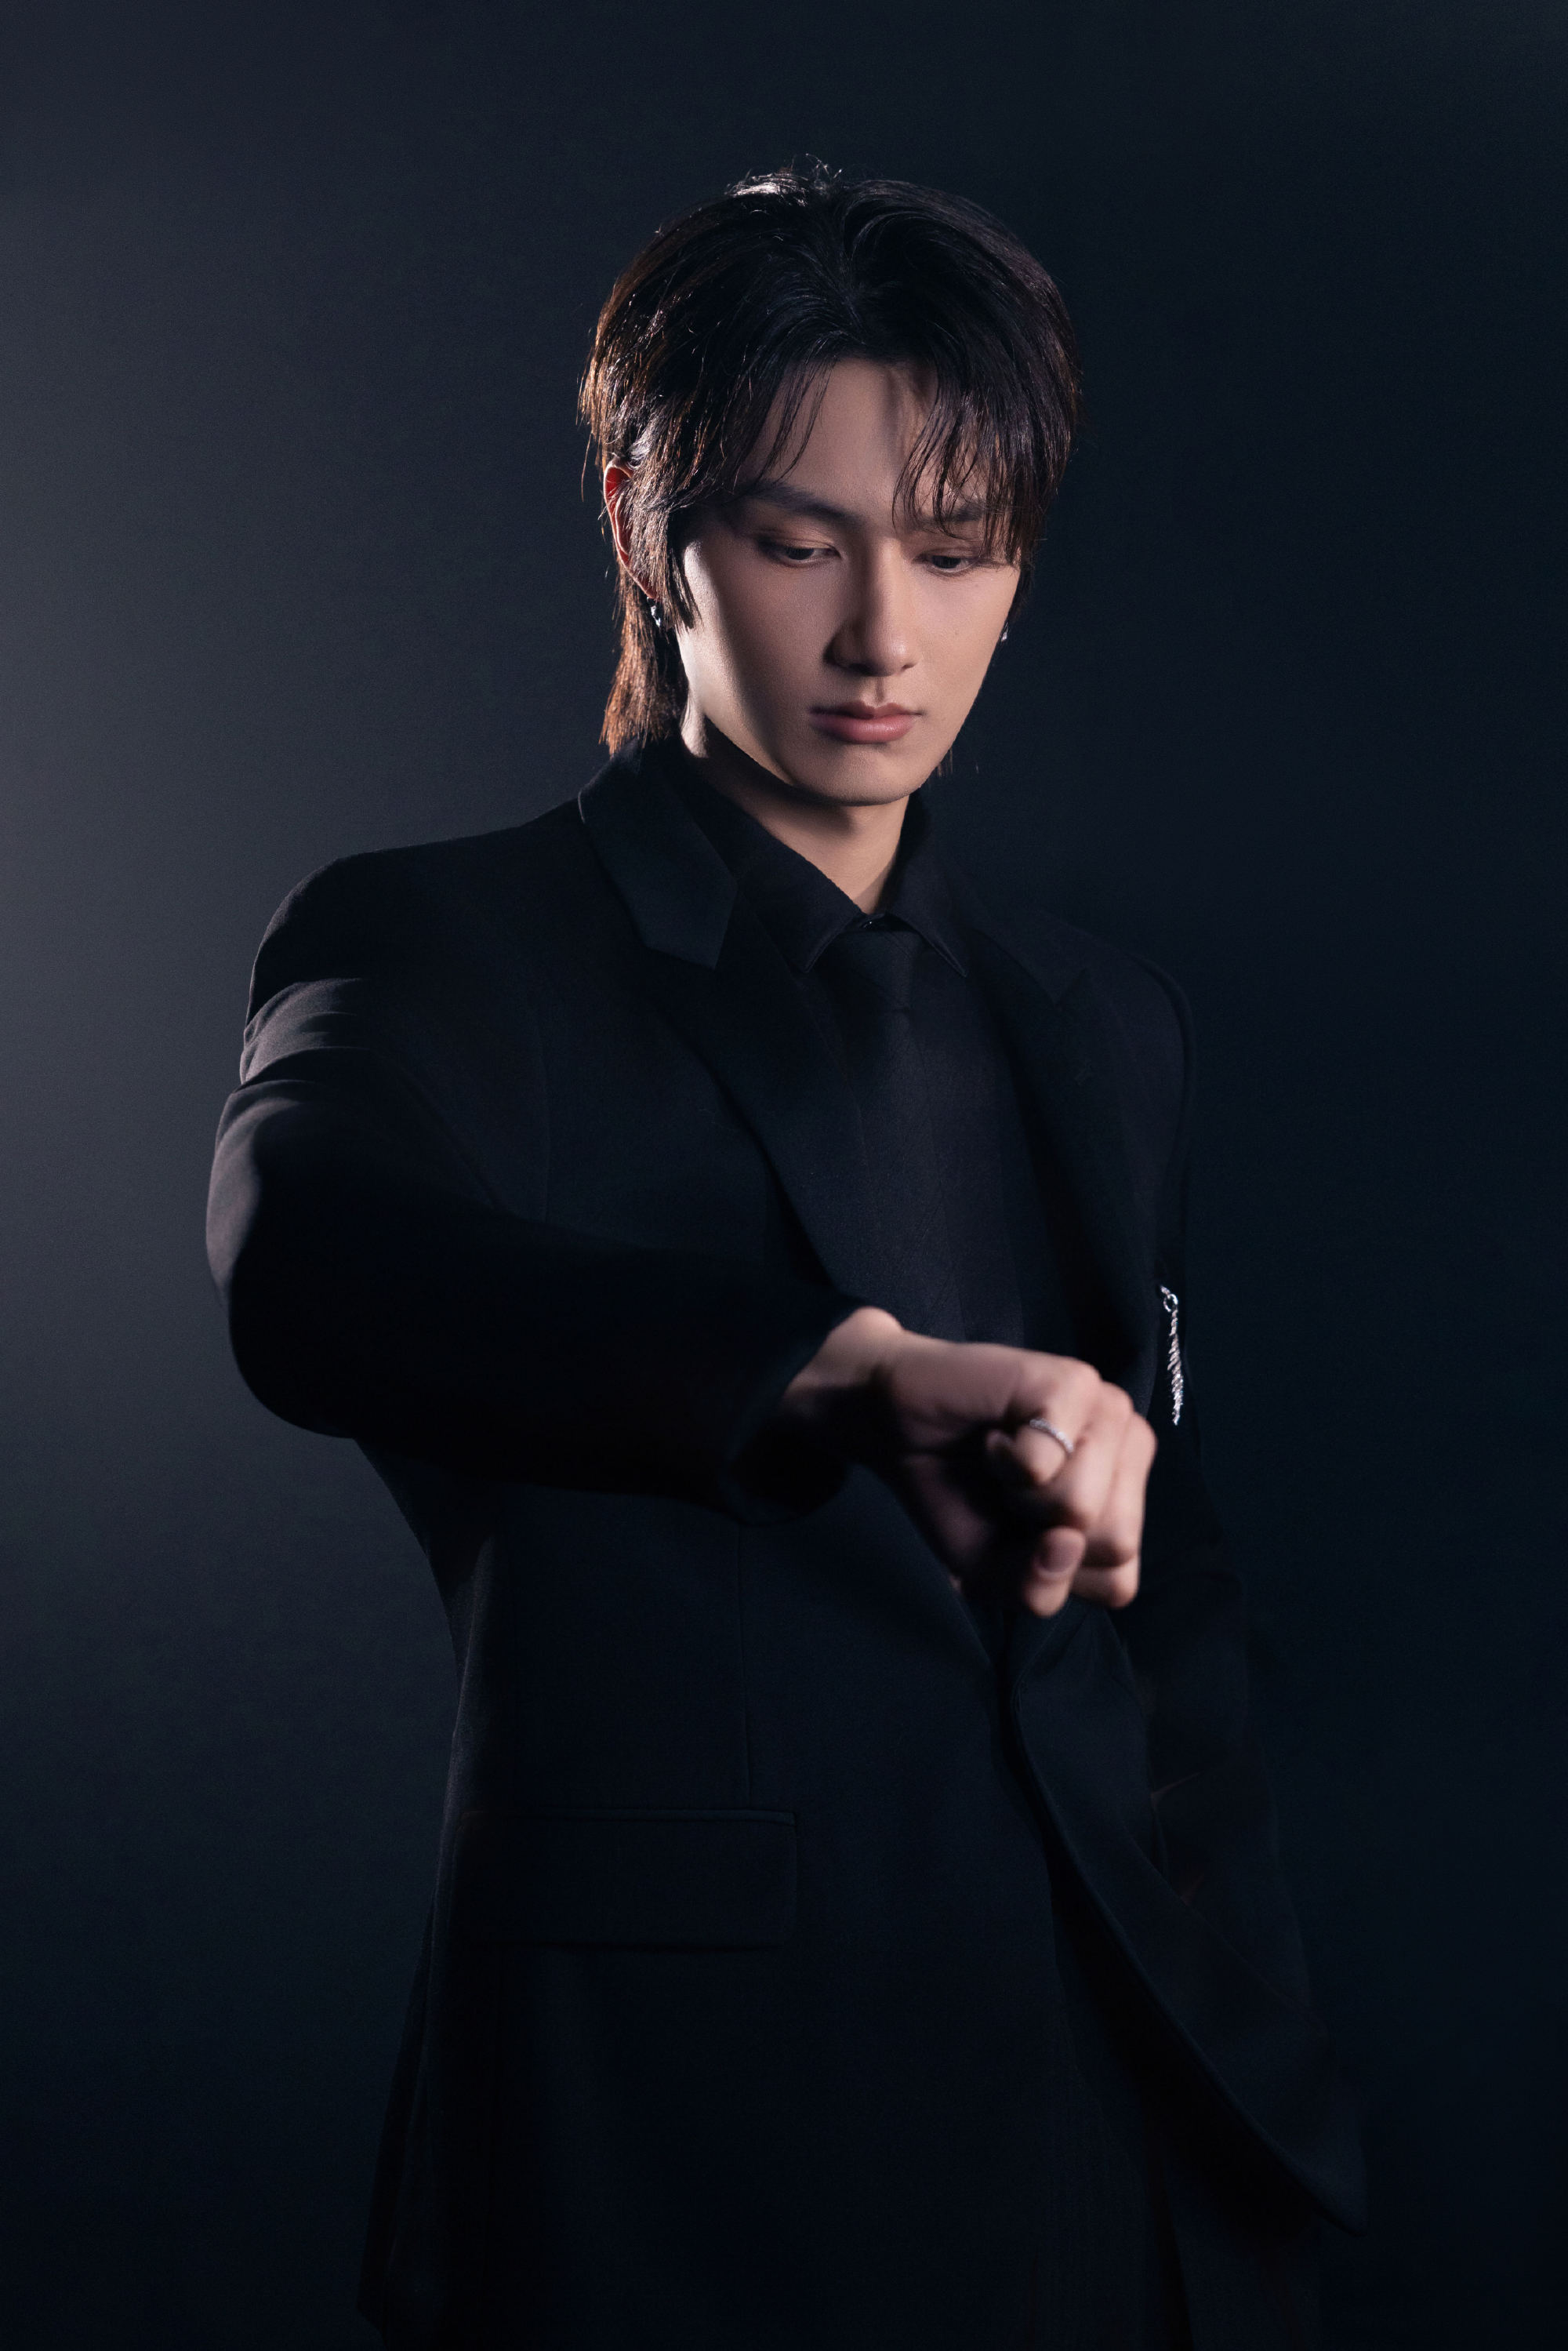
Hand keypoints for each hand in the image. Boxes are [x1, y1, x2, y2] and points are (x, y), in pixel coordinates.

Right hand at [779, 1308, 1155, 1616]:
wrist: (895, 1425)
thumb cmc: (954, 1494)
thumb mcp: (994, 1572)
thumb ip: (1039, 1586)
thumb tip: (1067, 1542)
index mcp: (1128, 1495)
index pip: (1119, 1580)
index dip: (1053, 1574)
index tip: (1021, 1528)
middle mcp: (1131, 1446)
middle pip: (1115, 1545)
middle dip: (1040, 1534)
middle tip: (1010, 1490)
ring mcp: (1109, 1409)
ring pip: (1083, 1507)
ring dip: (1020, 1496)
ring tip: (1003, 1460)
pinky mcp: (1074, 1381)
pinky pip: (1046, 1463)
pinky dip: (1003, 1461)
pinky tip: (995, 1434)